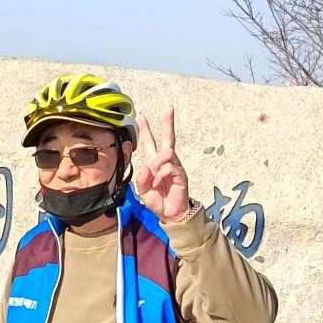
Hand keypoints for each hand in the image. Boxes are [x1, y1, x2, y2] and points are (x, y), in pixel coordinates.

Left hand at [134, 106, 190, 222]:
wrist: (169, 214)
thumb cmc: (158, 201)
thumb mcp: (142, 190)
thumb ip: (141, 177)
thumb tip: (148, 166)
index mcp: (154, 163)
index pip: (150, 143)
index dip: (146, 130)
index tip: (142, 116)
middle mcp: (165, 162)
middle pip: (168, 138)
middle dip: (168, 122)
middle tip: (169, 108)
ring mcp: (174, 167)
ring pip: (166, 153)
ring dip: (156, 163)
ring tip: (154, 177)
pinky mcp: (180, 174)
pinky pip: (169, 167)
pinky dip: (161, 175)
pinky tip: (159, 183)